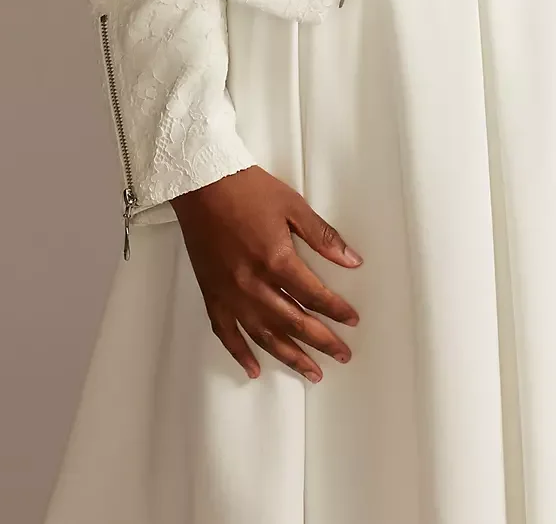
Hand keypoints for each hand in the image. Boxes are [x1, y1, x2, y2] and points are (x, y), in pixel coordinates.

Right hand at [171, 166, 362, 381]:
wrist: (202, 184)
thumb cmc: (249, 189)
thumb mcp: (292, 205)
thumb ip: (322, 236)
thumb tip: (352, 261)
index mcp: (276, 260)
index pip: (313, 295)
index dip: (336, 310)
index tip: (352, 320)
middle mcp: (253, 284)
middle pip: (293, 322)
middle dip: (321, 341)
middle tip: (343, 355)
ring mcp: (230, 293)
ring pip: (263, 335)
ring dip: (289, 356)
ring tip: (311, 372)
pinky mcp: (211, 294)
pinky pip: (226, 332)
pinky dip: (240, 353)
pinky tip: (254, 369)